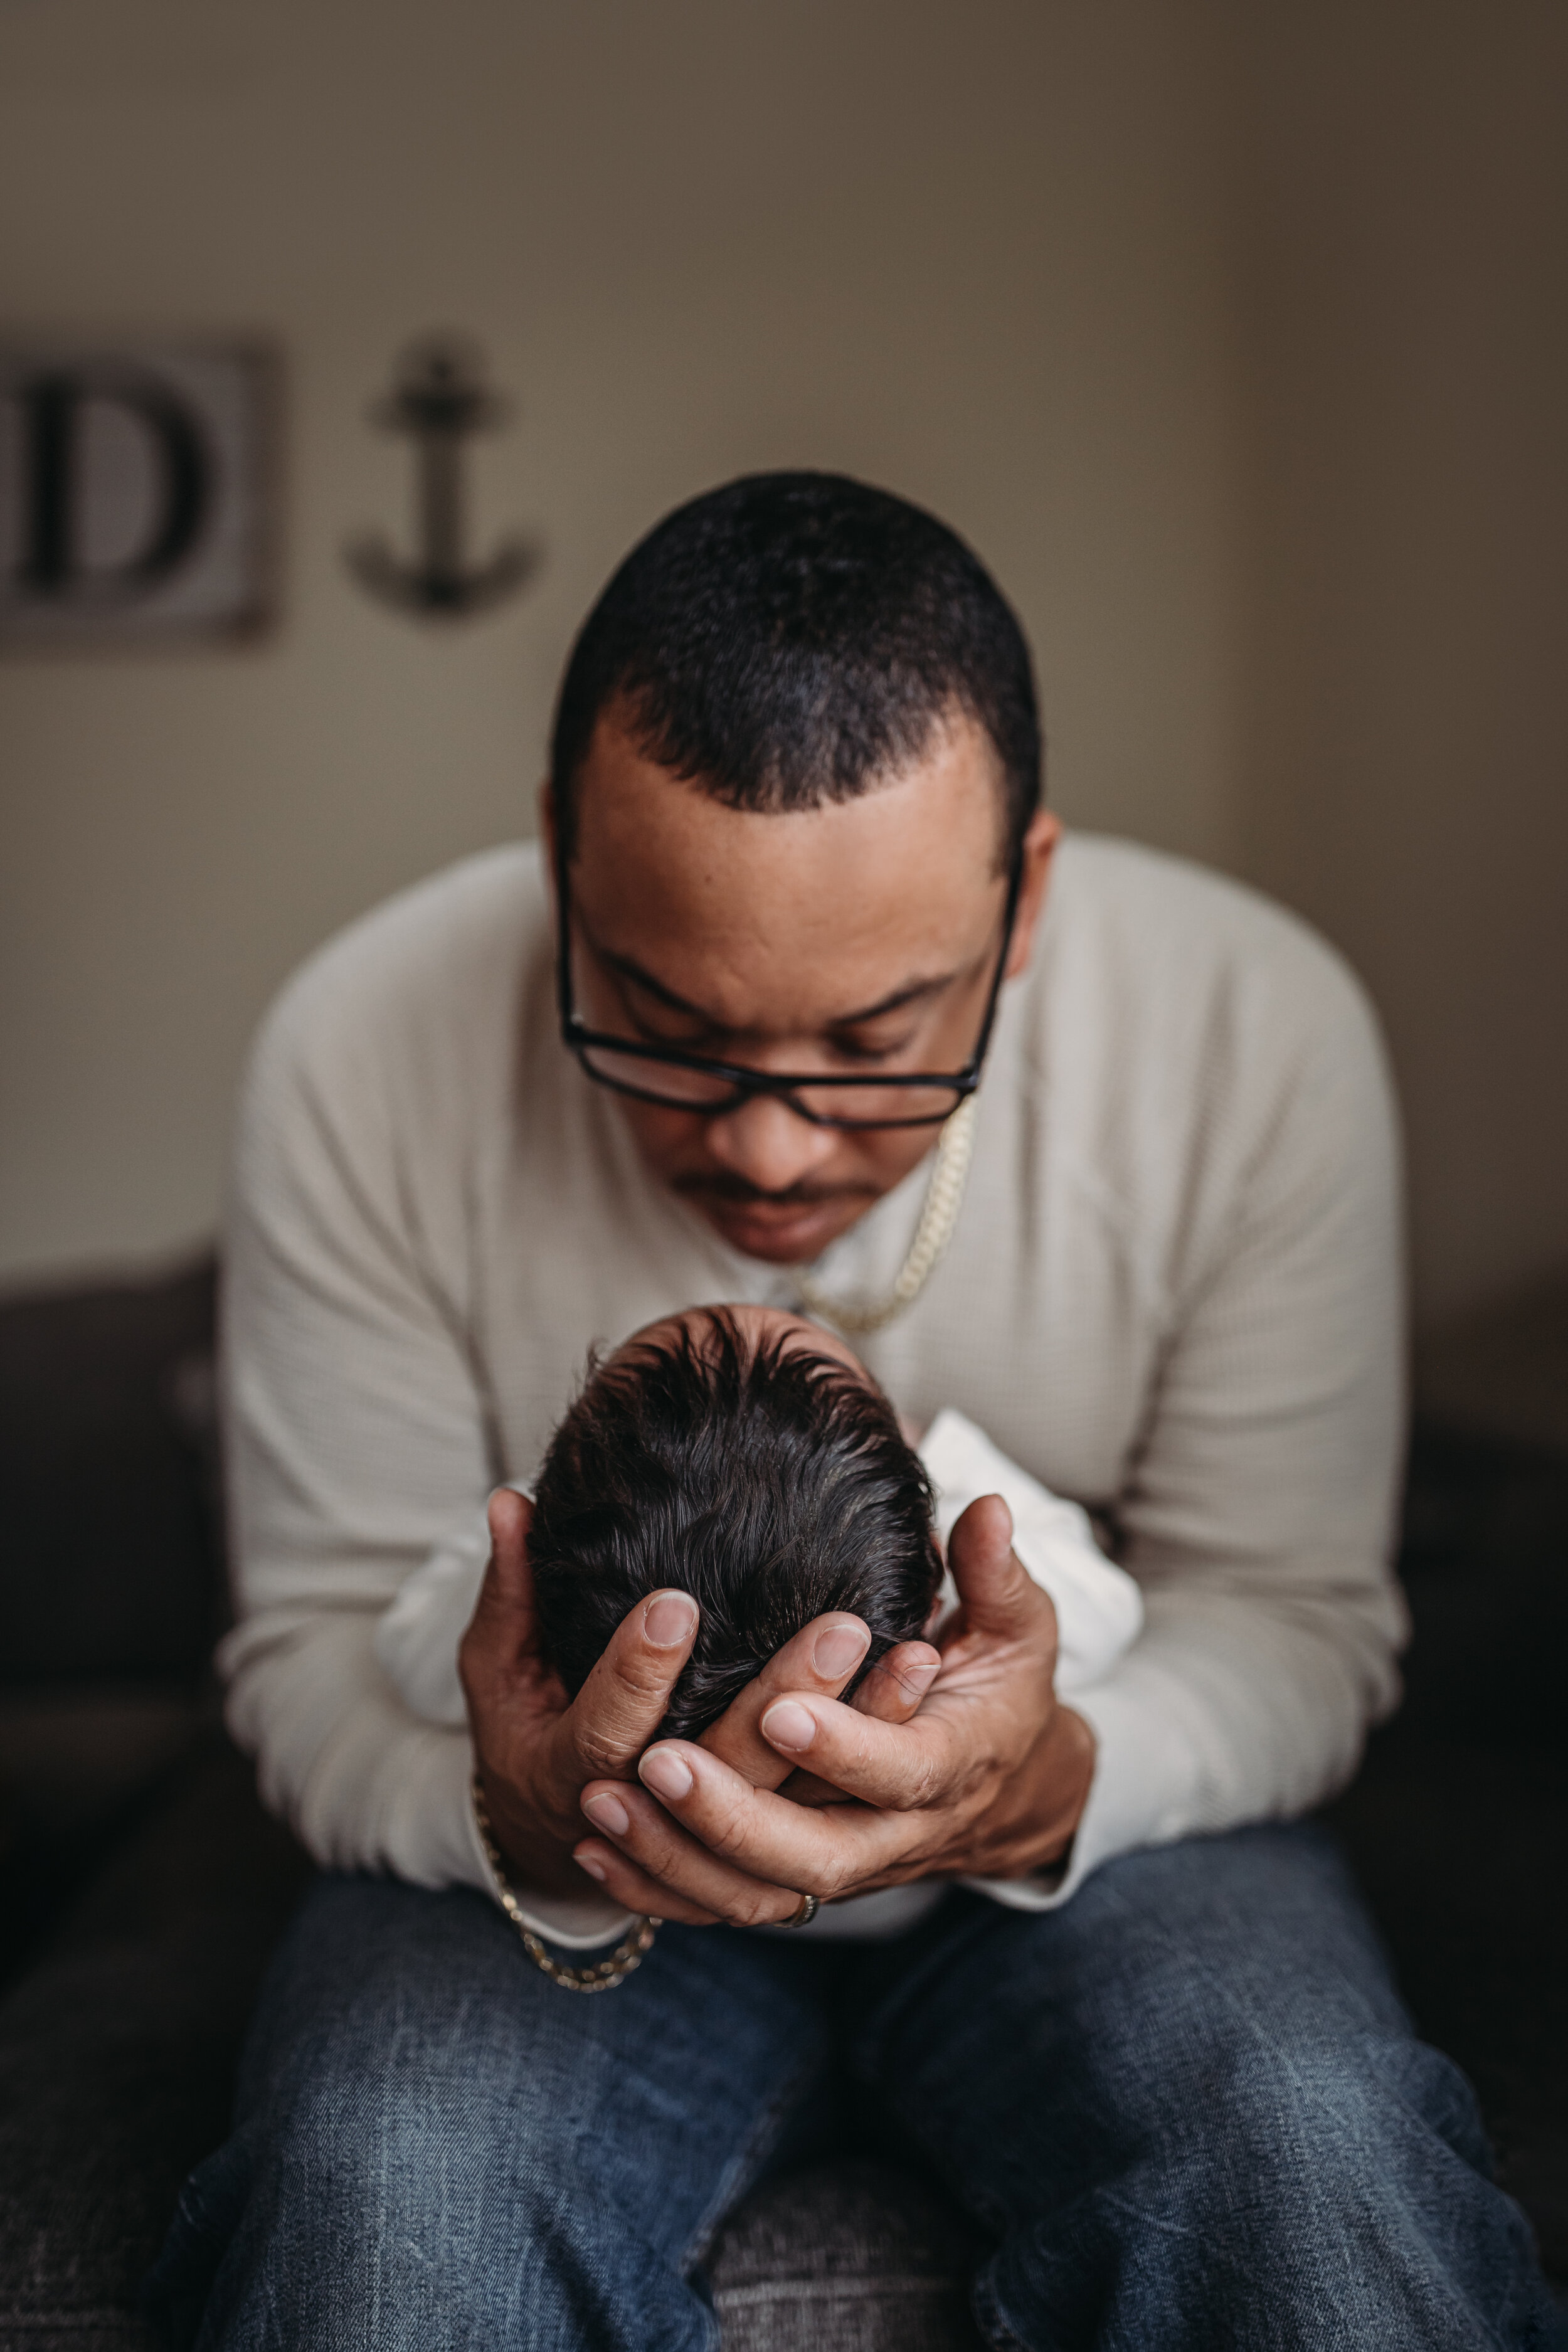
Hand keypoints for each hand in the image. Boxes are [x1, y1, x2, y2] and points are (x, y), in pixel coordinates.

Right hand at [458, 1489, 913, 1899]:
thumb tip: (508, 1502)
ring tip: (914, 1654)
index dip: (637, 1671)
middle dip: (785, 1698)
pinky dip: (878, 1750)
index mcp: (575, 1769)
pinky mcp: (764, 1836)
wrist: (553, 1828)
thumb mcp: (497, 1668)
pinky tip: (919, 1677)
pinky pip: (831, 1807)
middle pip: (727, 1771)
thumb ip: (509, 1590)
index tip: (676, 1602)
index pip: (610, 1729)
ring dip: (858, 1732)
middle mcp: (652, 1814)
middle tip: (842, 1623)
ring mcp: (714, 1837)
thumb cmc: (525, 1728)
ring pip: (798, 1806)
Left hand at [572, 1494, 1096, 1925]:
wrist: (1004, 1787)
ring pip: (762, 1893)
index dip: (844, 1750)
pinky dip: (662, 1888)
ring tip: (604, 1800)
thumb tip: (990, 1507)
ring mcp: (846, 1866)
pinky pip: (728, 1905)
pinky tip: (597, 1847)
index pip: (901, 1774)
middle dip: (732, 1818)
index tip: (781, 1712)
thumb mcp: (1016, 1630)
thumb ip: (995, 1574)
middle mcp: (896, 1834)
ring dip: (677, 1856)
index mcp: (952, 1767)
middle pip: (816, 1856)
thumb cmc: (998, 1689)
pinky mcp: (802, 1882)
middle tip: (655, 1761)